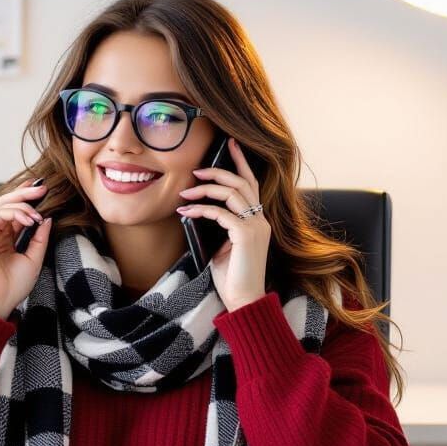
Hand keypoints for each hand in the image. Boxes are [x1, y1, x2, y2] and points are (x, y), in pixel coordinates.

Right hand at [0, 179, 50, 319]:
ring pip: (3, 205)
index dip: (27, 198)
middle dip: (26, 193)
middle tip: (43, 187)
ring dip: (23, 204)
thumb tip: (47, 218)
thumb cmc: (14, 286)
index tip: (42, 189)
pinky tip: (29, 220)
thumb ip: (39, 238)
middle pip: (8, 203)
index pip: (15, 212)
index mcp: (5, 238)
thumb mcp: (34, 258)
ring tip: (37, 213)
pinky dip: (16, 213)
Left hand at [176, 137, 268, 312]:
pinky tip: (186, 213)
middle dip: (219, 170)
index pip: (252, 184)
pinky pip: (221, 213)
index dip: (241, 162)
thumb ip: (218, 227)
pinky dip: (201, 210)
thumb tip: (197, 211)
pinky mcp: (246, 235)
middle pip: (242, 182)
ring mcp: (255, 226)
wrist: (244, 301)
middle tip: (196, 169)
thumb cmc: (232, 278)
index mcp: (257, 221)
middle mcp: (260, 220)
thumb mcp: (223, 247)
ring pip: (232, 192)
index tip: (230, 144)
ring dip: (206, 188)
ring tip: (186, 192)